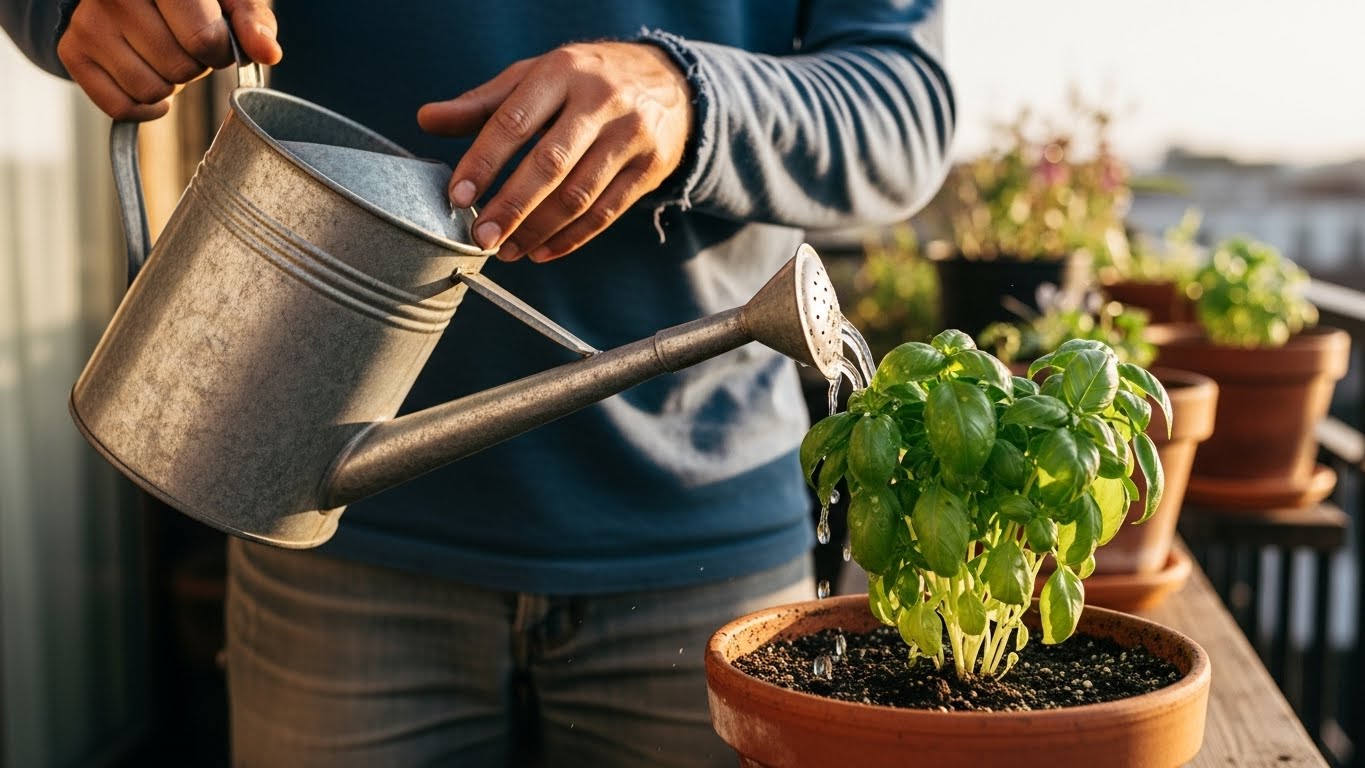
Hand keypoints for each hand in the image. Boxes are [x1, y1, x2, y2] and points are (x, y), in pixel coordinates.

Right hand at [58, 0, 281, 120]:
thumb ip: (253, 23)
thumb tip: (267, 53)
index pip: (204, 40)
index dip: (220, 52)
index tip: (215, 40)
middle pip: (179, 69)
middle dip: (193, 66)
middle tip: (184, 45)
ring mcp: (88, 21)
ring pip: (149, 90)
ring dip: (169, 85)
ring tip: (163, 54)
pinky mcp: (72, 50)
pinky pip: (119, 107)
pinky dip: (143, 106)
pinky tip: (148, 76)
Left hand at [417, 42, 692, 261]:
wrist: (668, 81)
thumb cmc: (584, 80)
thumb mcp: (534, 77)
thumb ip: (482, 103)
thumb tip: (426, 120)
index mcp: (563, 72)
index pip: (515, 121)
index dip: (484, 162)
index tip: (458, 198)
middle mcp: (601, 101)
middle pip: (550, 164)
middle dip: (511, 207)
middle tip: (480, 238)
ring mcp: (631, 135)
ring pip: (579, 195)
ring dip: (538, 230)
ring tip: (507, 251)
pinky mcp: (651, 167)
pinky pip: (606, 212)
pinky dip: (571, 238)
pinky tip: (542, 251)